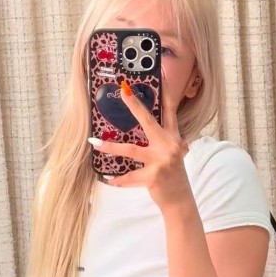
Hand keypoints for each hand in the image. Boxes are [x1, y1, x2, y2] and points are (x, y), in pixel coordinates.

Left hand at [88, 79, 192, 211]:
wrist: (180, 200)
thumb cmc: (173, 176)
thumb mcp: (173, 154)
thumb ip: (163, 140)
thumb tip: (148, 127)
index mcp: (173, 138)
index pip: (169, 111)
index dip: (165, 93)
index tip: (160, 75)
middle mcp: (169, 145)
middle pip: (148, 121)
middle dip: (134, 105)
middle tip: (122, 91)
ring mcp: (162, 161)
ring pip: (131, 150)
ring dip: (111, 146)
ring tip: (95, 142)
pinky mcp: (154, 176)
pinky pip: (129, 176)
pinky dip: (118, 180)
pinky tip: (108, 180)